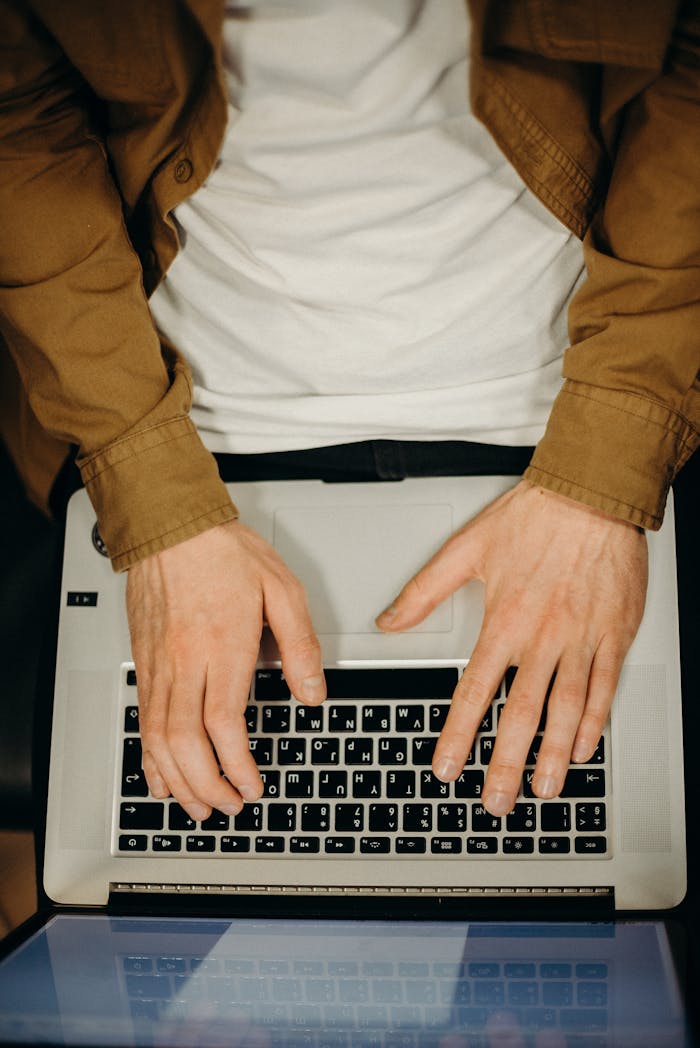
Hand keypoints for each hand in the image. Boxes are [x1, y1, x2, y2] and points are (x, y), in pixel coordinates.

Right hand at [126, 521, 324, 820]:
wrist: (170, 525)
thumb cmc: (224, 552)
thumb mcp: (282, 590)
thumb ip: (300, 646)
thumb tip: (312, 692)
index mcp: (223, 646)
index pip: (224, 724)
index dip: (238, 766)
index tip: (253, 786)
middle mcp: (185, 661)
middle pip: (187, 743)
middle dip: (207, 786)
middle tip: (229, 808)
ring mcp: (159, 663)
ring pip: (159, 738)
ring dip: (178, 780)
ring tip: (197, 806)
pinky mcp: (144, 661)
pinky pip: (143, 719)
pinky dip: (150, 756)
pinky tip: (159, 776)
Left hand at [376, 480, 646, 815]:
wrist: (592, 492)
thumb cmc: (535, 515)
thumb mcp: (466, 548)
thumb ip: (424, 591)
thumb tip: (390, 620)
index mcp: (504, 619)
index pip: (474, 691)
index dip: (458, 735)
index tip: (447, 767)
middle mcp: (542, 636)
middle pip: (521, 713)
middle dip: (506, 764)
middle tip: (496, 801)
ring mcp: (582, 638)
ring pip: (566, 709)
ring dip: (552, 754)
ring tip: (542, 790)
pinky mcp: (614, 633)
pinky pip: (604, 686)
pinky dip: (594, 721)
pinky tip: (582, 748)